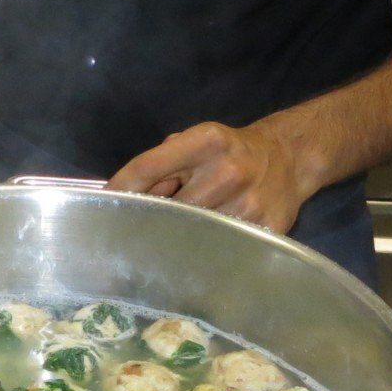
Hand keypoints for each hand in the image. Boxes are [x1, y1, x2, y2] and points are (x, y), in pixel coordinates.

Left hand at [107, 119, 317, 233]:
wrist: (288, 158)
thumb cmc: (230, 150)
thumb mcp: (195, 143)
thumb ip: (162, 165)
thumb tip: (124, 197)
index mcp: (207, 140)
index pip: (150, 165)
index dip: (122, 187)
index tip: (103, 203)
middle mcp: (228, 169)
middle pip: (172, 207)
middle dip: (154, 219)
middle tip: (136, 231)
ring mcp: (249, 203)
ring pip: (196, 233)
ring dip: (181, 237)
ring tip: (176, 238)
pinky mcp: (267, 229)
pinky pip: (223, 249)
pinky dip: (208, 250)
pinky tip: (204, 248)